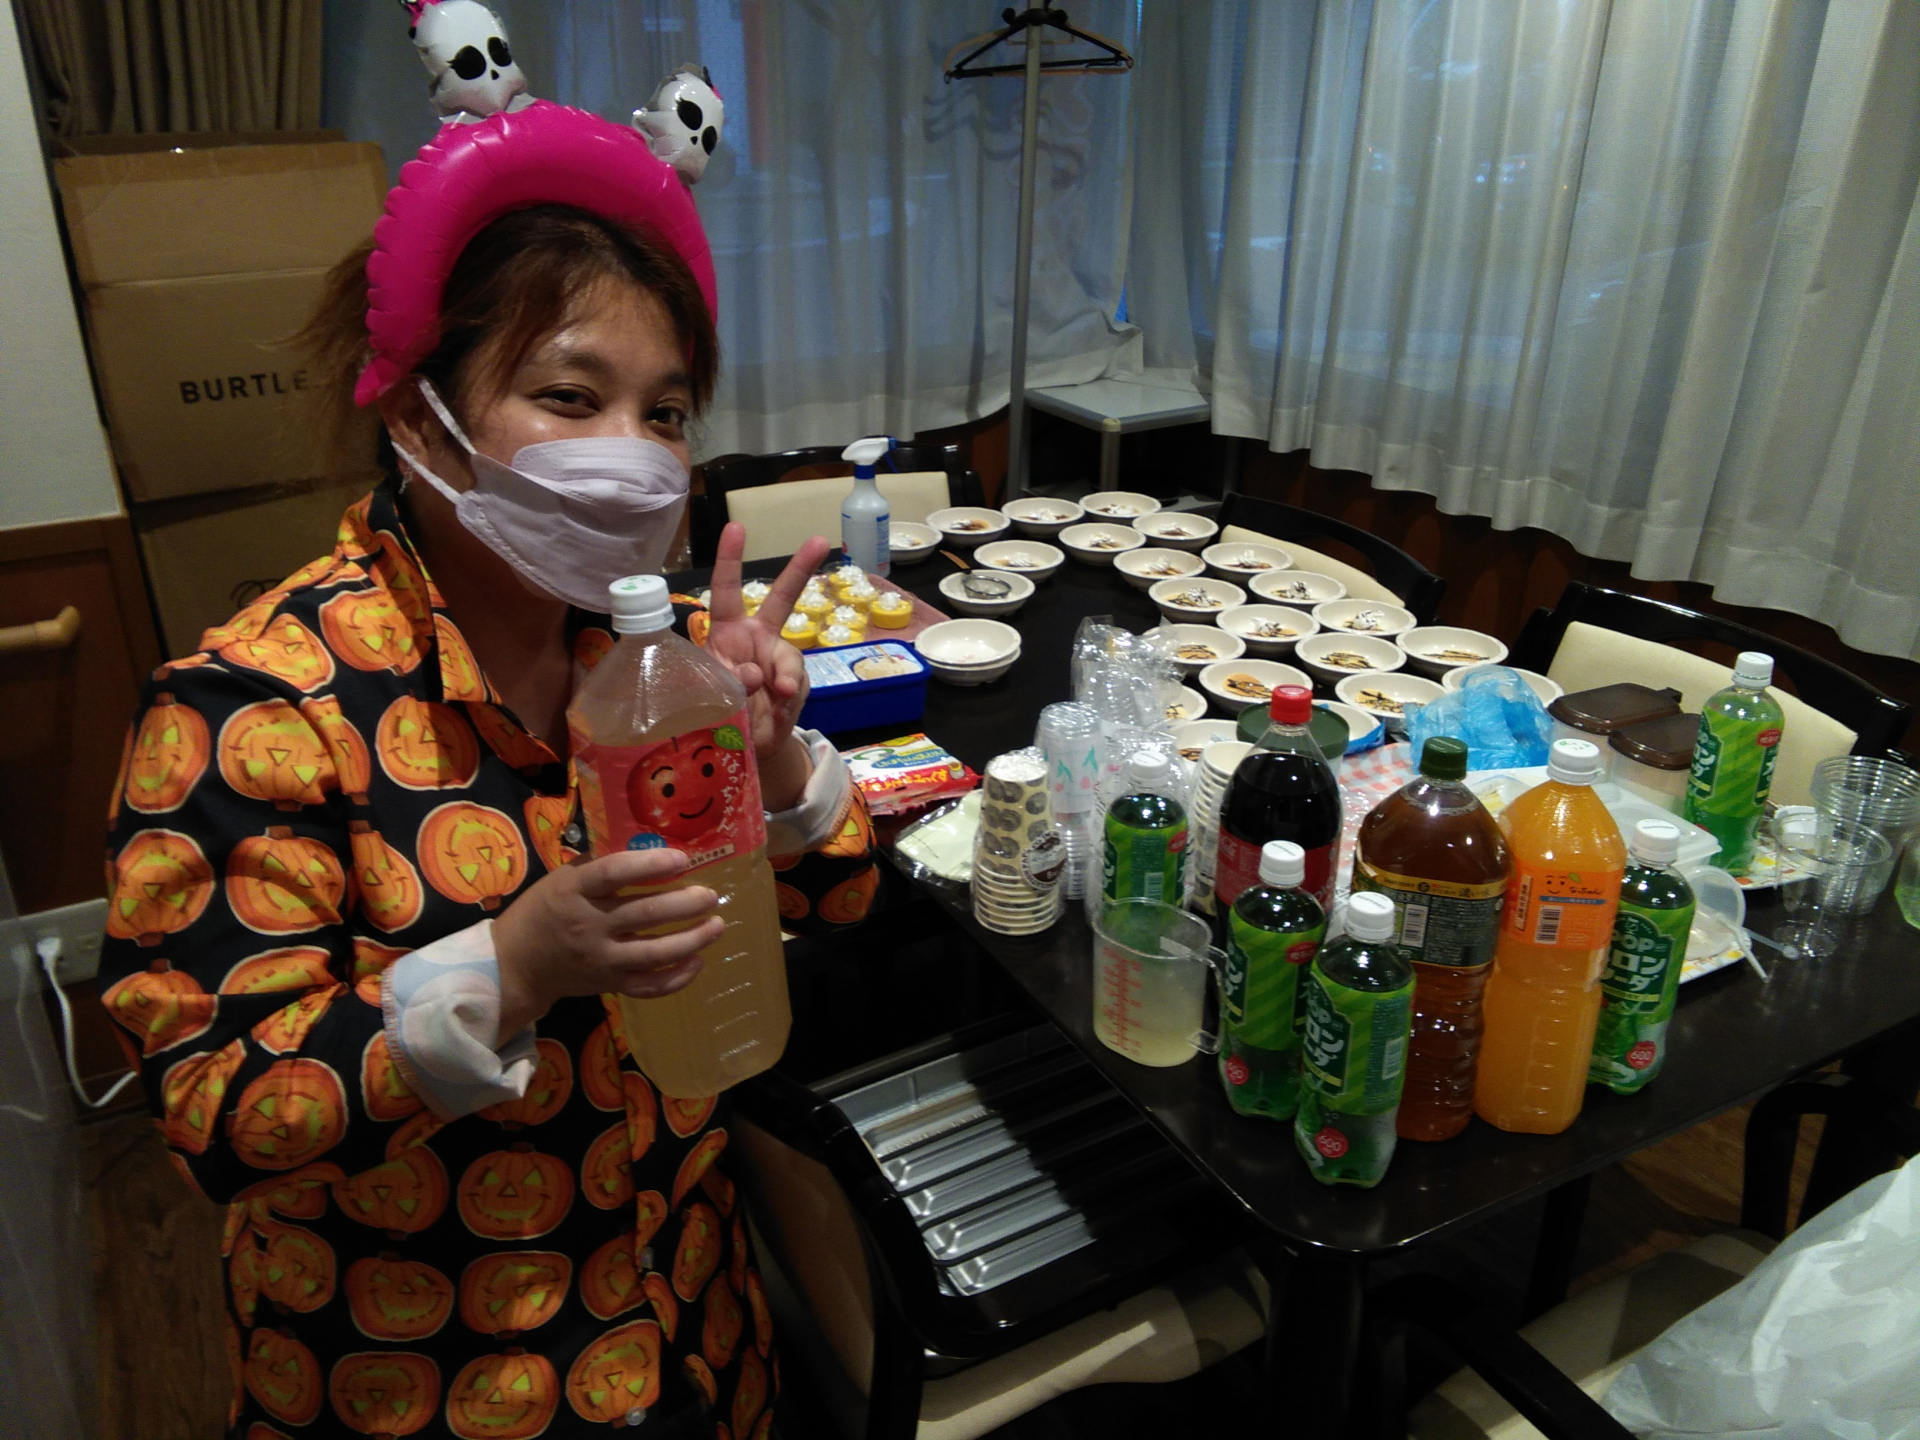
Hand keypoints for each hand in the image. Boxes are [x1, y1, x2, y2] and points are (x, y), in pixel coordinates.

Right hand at [492, 849, 723, 1038]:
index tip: (682, 859)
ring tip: (717, 925)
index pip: (615, 874)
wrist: (518, 963)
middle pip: (645, 914)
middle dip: (685, 904)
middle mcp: (589, 925)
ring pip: (654, 953)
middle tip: (711, 895)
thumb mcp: (563, 878)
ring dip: (692, 940)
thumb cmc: (546, 910)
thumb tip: (651, 846)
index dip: (651, 865)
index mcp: (575, 890)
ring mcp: (601, 959)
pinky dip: (677, 978)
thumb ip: (601, 865)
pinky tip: (697, 962)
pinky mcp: (609, 984)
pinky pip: (649, 986)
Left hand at [705, 521, 829, 767]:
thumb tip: (759, 675)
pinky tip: (778, 703)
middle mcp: (755, 639)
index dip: (730, 560)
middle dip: (800, 569)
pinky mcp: (795, 686)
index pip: (726, 591)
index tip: (737, 528)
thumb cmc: (717, 712)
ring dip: (780, 676)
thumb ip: (729, 680)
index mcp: (725, 633)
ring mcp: (778, 662)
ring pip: (788, 657)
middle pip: (780, 599)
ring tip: (768, 696)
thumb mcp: (710, 694)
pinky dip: (786, 697)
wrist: (745, 745)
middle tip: (819, 541)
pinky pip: (794, 685)